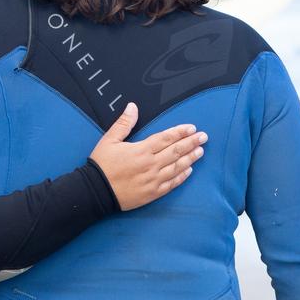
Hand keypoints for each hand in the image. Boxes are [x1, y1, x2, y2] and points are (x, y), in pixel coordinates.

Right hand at [90, 102, 206, 210]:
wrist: (96, 192)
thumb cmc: (102, 165)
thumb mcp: (108, 140)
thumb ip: (123, 123)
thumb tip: (132, 107)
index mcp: (141, 150)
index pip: (166, 138)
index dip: (180, 132)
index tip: (191, 128)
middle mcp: (150, 165)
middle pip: (176, 151)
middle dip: (191, 143)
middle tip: (204, 137)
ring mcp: (153, 180)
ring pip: (177, 167)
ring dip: (190, 158)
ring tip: (200, 151)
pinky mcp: (152, 193)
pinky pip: (172, 184)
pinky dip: (182, 177)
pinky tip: (189, 171)